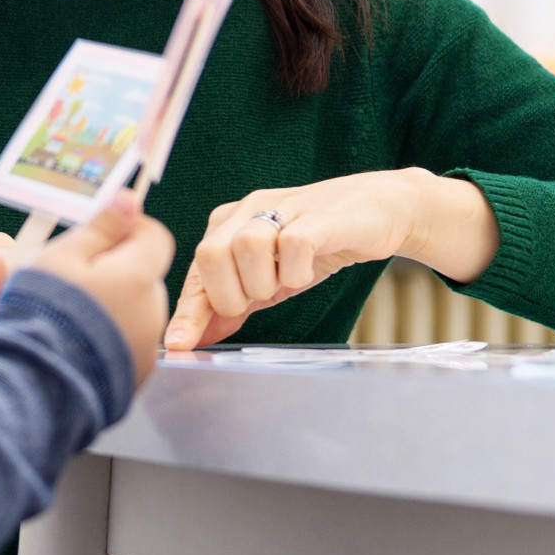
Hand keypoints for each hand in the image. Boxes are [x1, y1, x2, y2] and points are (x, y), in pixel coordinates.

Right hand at [27, 194, 172, 383]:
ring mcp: (145, 347)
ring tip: (68, 316)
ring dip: (111, 305)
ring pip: (135, 310)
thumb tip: (129, 200)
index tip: (98, 236)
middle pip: (144, 275)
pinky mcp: (135, 375)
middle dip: (114, 271)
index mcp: (138, 276)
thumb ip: (100, 227)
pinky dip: (107, 338)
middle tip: (71, 279)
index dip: (127, 229)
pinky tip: (75, 342)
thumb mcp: (61, 257)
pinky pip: (126, 343)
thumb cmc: (43, 315)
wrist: (35, 383)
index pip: (155, 236)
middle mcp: (153, 311)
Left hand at [163, 168, 499, 350]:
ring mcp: (283, 208)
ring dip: (264, 282)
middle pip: (210, 255)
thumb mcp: (268, 280)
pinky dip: (296, 270)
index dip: (188, 311)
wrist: (378, 212)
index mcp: (228, 224)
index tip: (177, 345)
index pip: (196, 271)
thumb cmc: (316, 245)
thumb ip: (232, 305)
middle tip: (259, 301)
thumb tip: (194, 338)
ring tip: (286, 283)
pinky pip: (292, 244)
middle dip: (230, 295)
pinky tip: (306, 272)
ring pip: (247, 247)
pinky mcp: (319, 215)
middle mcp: (249, 210)